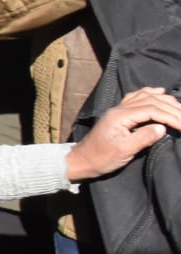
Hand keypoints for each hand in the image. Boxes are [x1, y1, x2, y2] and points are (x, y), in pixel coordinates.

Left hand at [66, 87, 180, 180]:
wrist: (82, 160)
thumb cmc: (101, 158)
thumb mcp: (123, 151)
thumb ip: (143, 138)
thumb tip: (162, 127)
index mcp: (120, 116)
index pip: (151, 110)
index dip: (170, 116)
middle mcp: (119, 109)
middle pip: (150, 101)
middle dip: (171, 107)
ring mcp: (118, 110)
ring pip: (144, 97)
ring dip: (163, 99)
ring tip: (179, 106)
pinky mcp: (119, 114)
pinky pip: (136, 97)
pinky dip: (150, 94)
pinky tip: (159, 92)